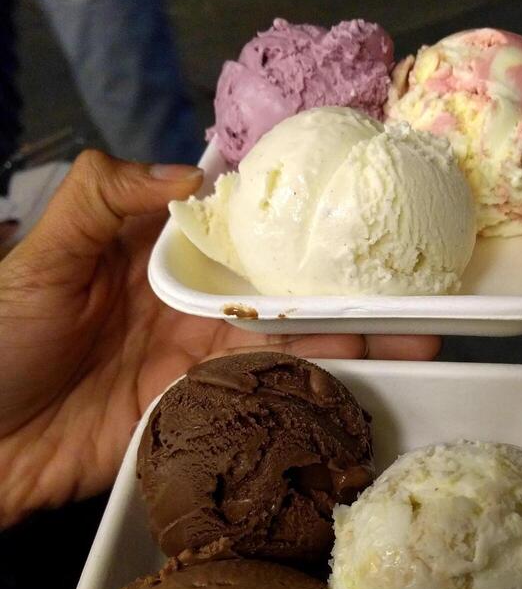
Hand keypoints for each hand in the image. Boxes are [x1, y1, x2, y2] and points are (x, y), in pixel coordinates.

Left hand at [0, 151, 438, 527]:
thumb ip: (103, 199)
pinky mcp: (199, 418)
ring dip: (347, 346)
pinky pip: (261, 401)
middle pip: (279, 297)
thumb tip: (192, 171)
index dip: (296, 225)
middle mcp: (190, 309)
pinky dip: (308, 394)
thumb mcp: (41, 256)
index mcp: (158, 259)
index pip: (240, 235)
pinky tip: (359, 388)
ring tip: (413, 344)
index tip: (359, 215)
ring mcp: (198, 366)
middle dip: (344, 293)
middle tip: (413, 293)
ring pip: (284, 349)